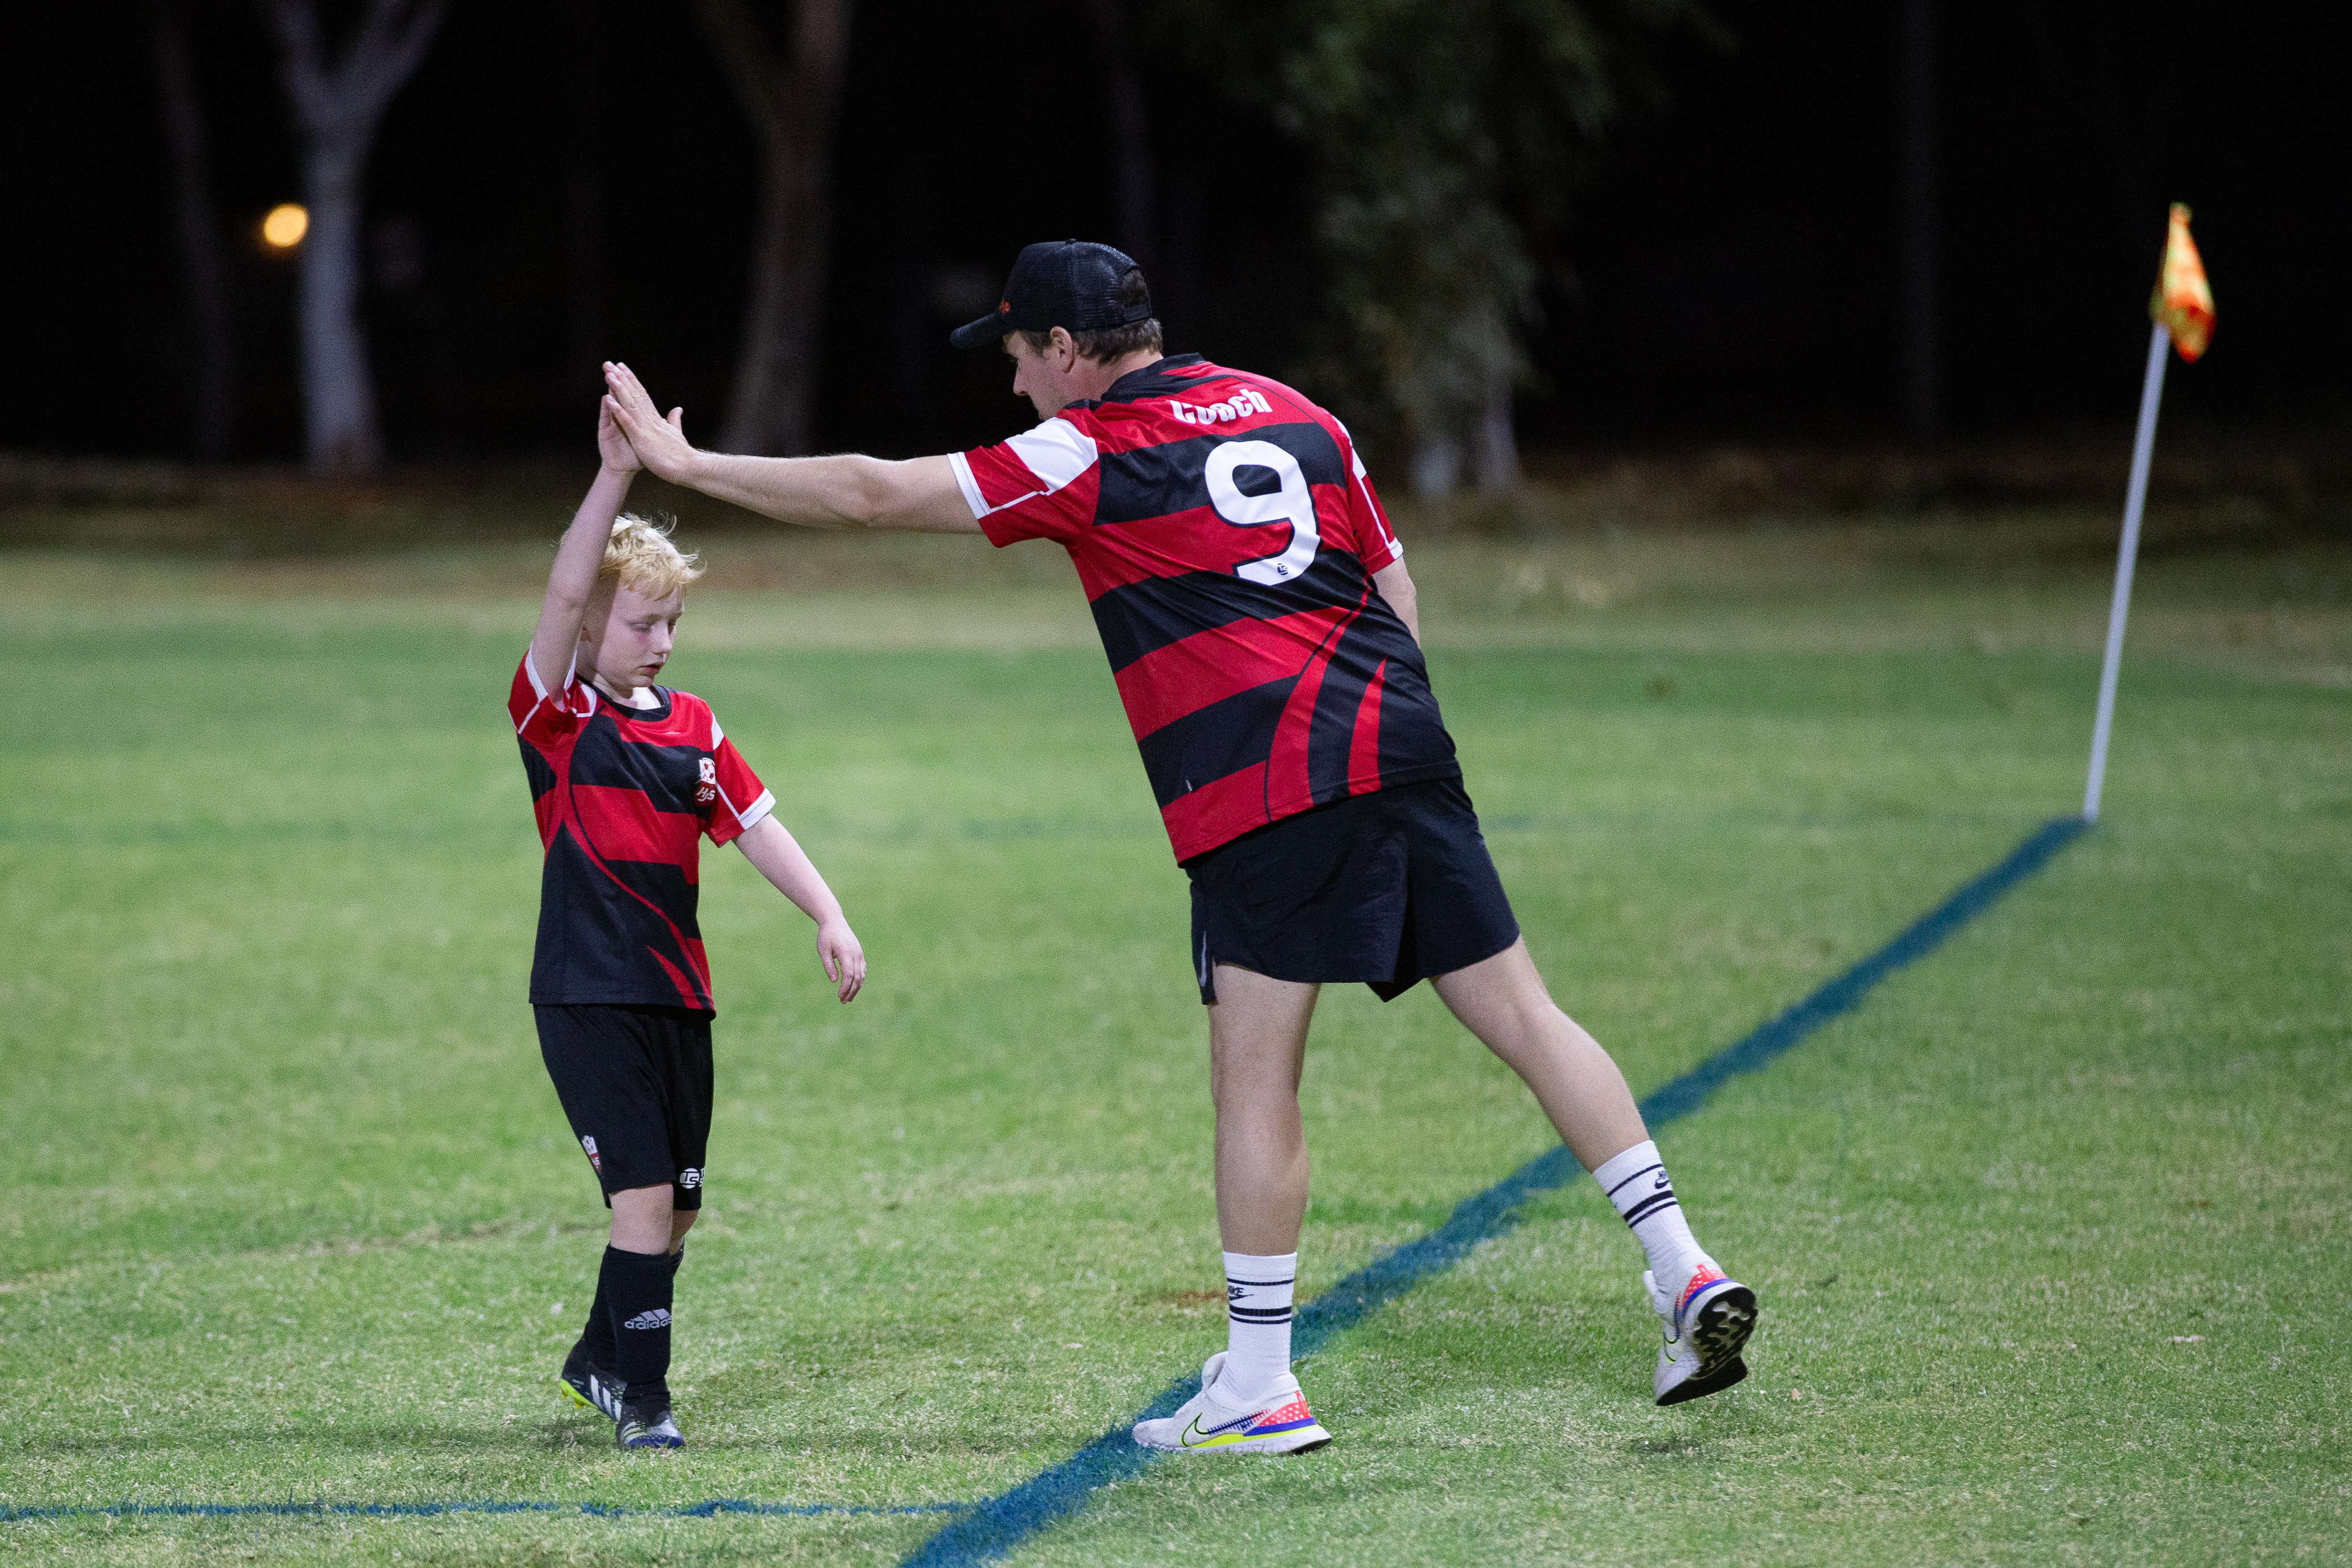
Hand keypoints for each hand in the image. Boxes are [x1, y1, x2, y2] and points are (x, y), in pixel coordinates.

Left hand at [602, 362, 694, 482]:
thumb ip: (674, 420)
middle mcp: (650, 419)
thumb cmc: (682, 454)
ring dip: (619, 389)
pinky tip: (610, 401)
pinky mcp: (642, 439)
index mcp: (656, 419)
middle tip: (609, 364)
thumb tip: (678, 408)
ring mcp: (646, 428)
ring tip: (609, 376)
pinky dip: (619, 411)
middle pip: (634, 395)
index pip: (642, 395)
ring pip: (630, 404)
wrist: (688, 467)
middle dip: (622, 379)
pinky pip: (628, 423)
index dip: (632, 381)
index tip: (623, 369)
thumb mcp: (676, 434)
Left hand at [817, 917, 864, 1003]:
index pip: (849, 974)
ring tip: (848, 998)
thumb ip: (828, 965)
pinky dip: (859, 980)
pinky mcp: (860, 954)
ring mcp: (860, 954)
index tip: (839, 995)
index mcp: (846, 952)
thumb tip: (834, 981)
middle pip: (857, 977)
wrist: (835, 921)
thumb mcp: (823, 950)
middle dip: (851, 991)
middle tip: (843, 1001)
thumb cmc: (826, 936)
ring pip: (861, 975)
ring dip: (856, 987)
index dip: (845, 987)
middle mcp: (856, 954)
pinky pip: (862, 970)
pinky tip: (853, 987)